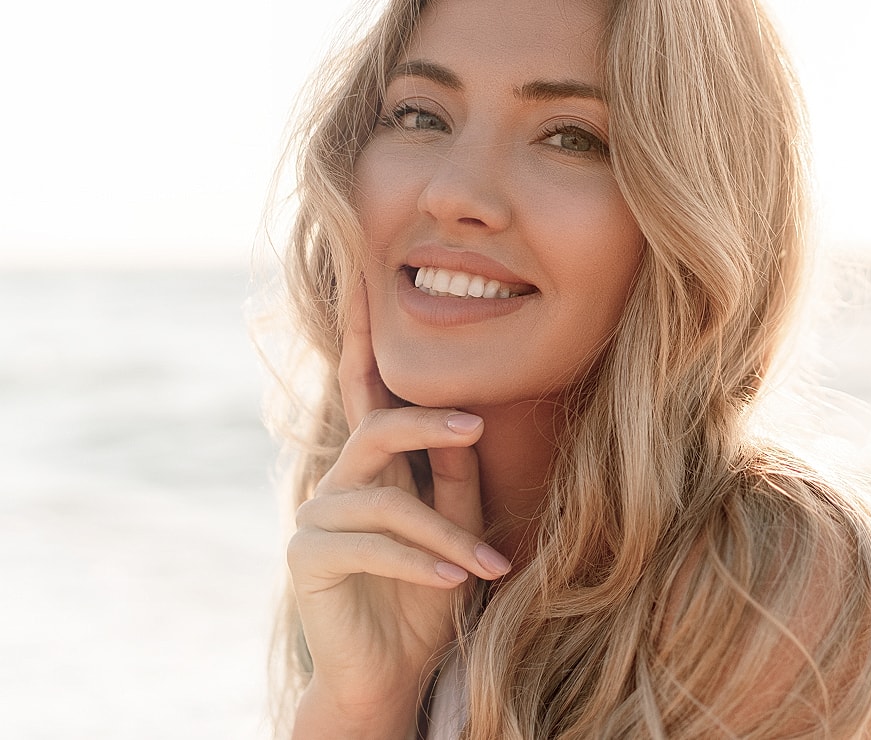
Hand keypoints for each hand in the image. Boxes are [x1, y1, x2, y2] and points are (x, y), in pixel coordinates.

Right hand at [286, 283, 510, 736]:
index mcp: (375, 465)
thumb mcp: (457, 529)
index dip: (360, 334)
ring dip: (445, 533)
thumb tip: (464, 421)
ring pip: (388, 501)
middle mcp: (340, 480)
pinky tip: (453, 582)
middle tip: (474, 423)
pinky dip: (420, 561)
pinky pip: (373, 545)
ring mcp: (317, 516)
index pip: (365, 389)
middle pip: (377, 427)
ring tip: (488, 565)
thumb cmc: (430, 594)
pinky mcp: (306, 556)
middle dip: (426, 422)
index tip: (362, 275)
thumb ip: (455, 477)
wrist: (395, 671)